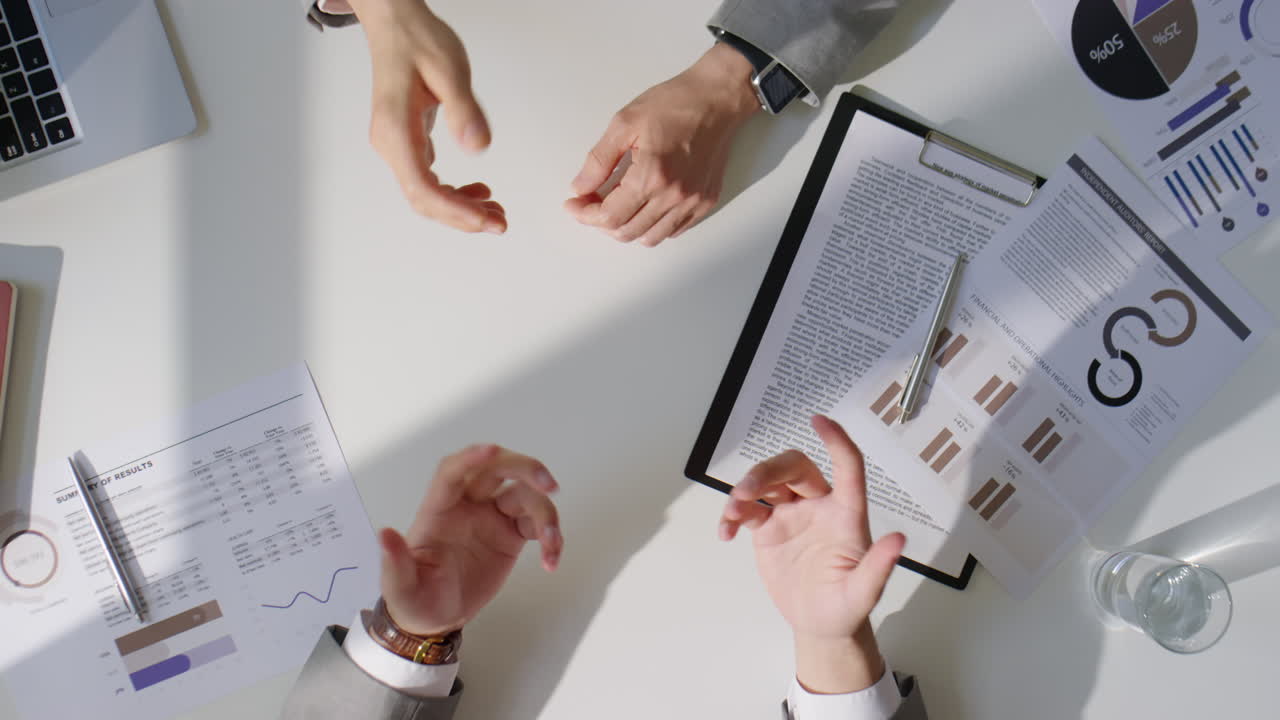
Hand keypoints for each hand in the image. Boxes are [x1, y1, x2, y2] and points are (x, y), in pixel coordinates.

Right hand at [348, 0, 505, 232]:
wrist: (395, 22)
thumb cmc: (417, 40)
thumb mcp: (449, 69)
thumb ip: (464, 109)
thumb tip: (478, 146)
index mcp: (396, 129)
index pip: (423, 188)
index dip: (456, 211)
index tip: (487, 220)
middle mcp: (390, 143)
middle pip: (423, 200)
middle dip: (462, 217)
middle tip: (500, 223)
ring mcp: (396, 144)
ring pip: (425, 193)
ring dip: (460, 208)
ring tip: (495, 211)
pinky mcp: (407, 140)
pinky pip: (427, 178)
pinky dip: (454, 193)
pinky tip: (479, 191)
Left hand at [378, 444, 562, 634]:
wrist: (437, 619)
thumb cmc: (414, 599)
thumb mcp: (401, 587)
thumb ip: (395, 562)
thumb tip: (385, 535)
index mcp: (438, 510)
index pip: (453, 473)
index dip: (471, 458)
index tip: (492, 450)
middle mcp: (467, 506)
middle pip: (497, 469)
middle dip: (524, 468)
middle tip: (547, 483)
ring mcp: (492, 517)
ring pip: (525, 495)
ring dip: (545, 513)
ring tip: (552, 543)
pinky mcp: (511, 535)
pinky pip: (536, 524)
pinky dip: (550, 538)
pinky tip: (552, 559)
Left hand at [564, 43, 759, 246]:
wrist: (717, 98)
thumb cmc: (674, 104)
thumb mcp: (625, 123)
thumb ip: (599, 161)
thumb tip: (580, 188)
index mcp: (651, 177)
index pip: (609, 216)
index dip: (584, 214)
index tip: (573, 204)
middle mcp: (674, 197)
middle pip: (627, 232)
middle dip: (601, 223)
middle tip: (590, 203)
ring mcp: (692, 202)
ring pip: (650, 237)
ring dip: (626, 227)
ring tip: (616, 205)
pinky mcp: (705, 202)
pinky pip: (674, 230)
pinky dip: (653, 225)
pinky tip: (644, 205)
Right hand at [719, 415, 904, 693]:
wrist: (818, 625)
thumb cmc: (847, 609)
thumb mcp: (864, 593)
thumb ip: (878, 567)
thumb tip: (899, 539)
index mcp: (846, 513)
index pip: (846, 466)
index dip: (836, 441)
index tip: (819, 420)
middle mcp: (819, 506)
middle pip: (794, 467)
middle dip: (769, 470)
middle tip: (746, 491)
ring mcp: (792, 515)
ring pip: (768, 481)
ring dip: (746, 487)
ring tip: (732, 511)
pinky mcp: (769, 529)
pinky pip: (747, 509)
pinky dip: (732, 514)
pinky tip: (724, 532)